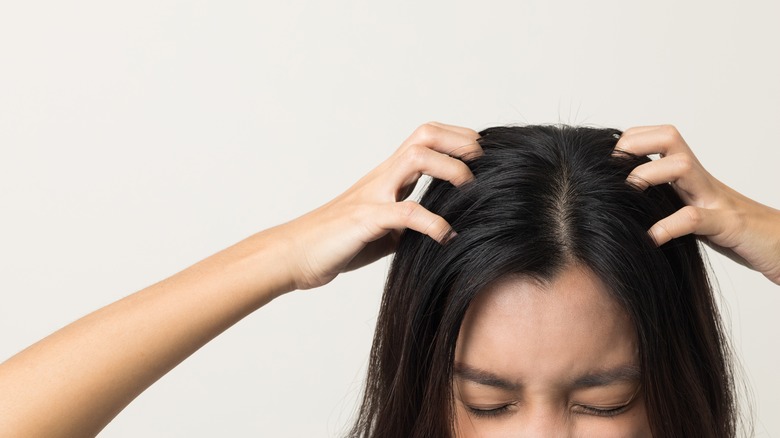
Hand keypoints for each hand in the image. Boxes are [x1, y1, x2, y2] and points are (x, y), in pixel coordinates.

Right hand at [277, 122, 481, 289]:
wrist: (294, 254)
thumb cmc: (337, 242)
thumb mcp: (384, 230)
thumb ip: (409, 223)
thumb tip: (441, 230)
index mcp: (388, 177)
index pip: (426, 138)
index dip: (457, 138)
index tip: (482, 155)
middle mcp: (382, 178)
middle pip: (424, 135)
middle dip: (459, 142)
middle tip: (483, 162)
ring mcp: (373, 195)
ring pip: (416, 158)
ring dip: (450, 168)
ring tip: (469, 189)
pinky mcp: (366, 220)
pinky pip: (406, 213)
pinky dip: (433, 223)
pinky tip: (447, 236)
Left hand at [616, 125, 779, 284]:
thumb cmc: (734, 232)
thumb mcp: (692, 211)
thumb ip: (666, 203)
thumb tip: (622, 205)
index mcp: (691, 176)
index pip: (660, 137)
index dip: (631, 140)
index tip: (609, 160)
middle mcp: (701, 181)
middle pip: (671, 138)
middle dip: (636, 146)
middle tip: (616, 170)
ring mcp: (715, 200)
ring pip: (682, 167)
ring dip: (649, 175)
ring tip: (631, 195)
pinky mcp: (727, 225)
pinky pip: (695, 218)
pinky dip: (668, 227)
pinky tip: (652, 237)